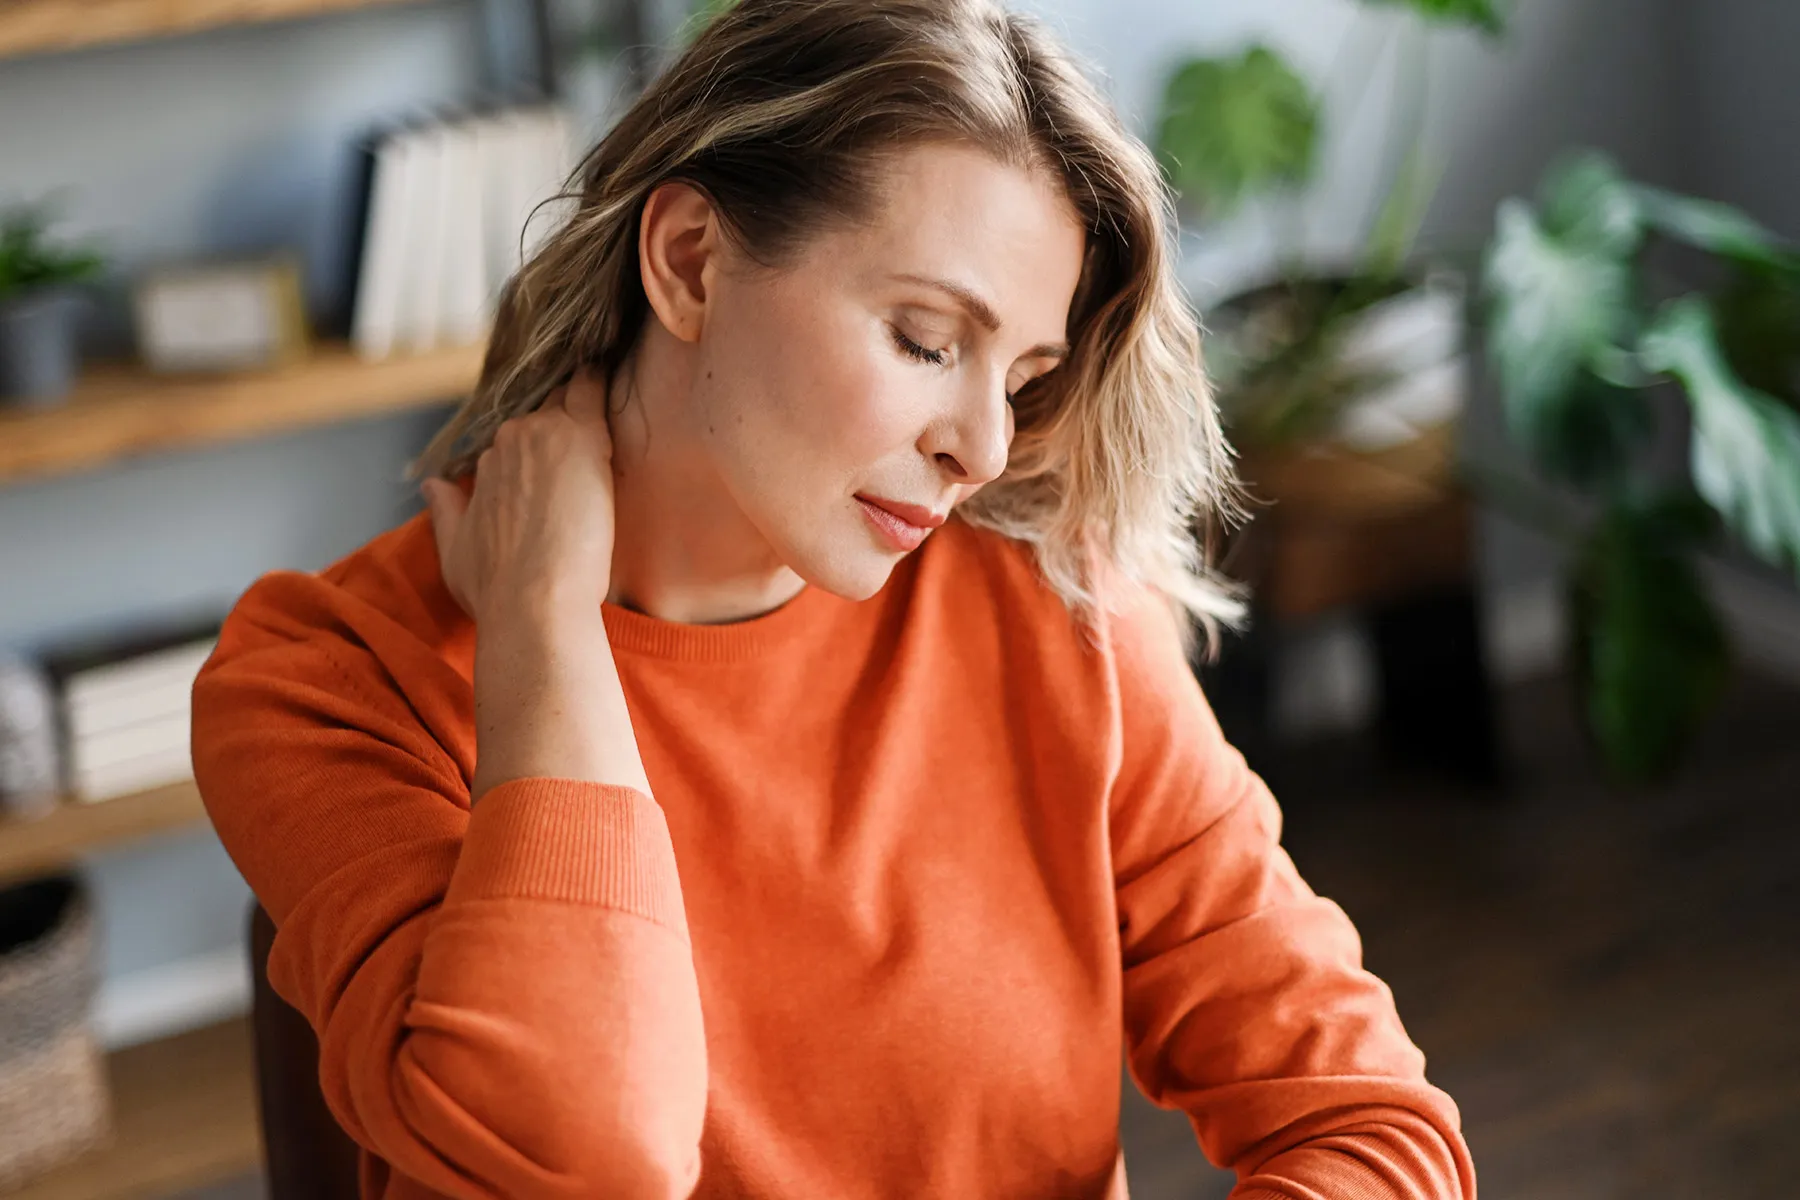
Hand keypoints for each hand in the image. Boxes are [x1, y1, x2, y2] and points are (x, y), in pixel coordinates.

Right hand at [421, 367, 615, 625]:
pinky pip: (593, 392)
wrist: (533, 602)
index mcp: (487, 463)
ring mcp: (545, 434)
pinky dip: (601, 378)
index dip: (543, 443)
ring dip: (586, 397)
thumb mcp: (455, 548)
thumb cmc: (497, 589)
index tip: (561, 448)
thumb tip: (431, 485)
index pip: (521, 438)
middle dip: (566, 418)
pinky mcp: (582, 438)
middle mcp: (510, 440)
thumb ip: (446, 510)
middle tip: (594, 419)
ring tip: (607, 377)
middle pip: (547, 414)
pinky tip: (613, 362)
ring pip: (570, 400)